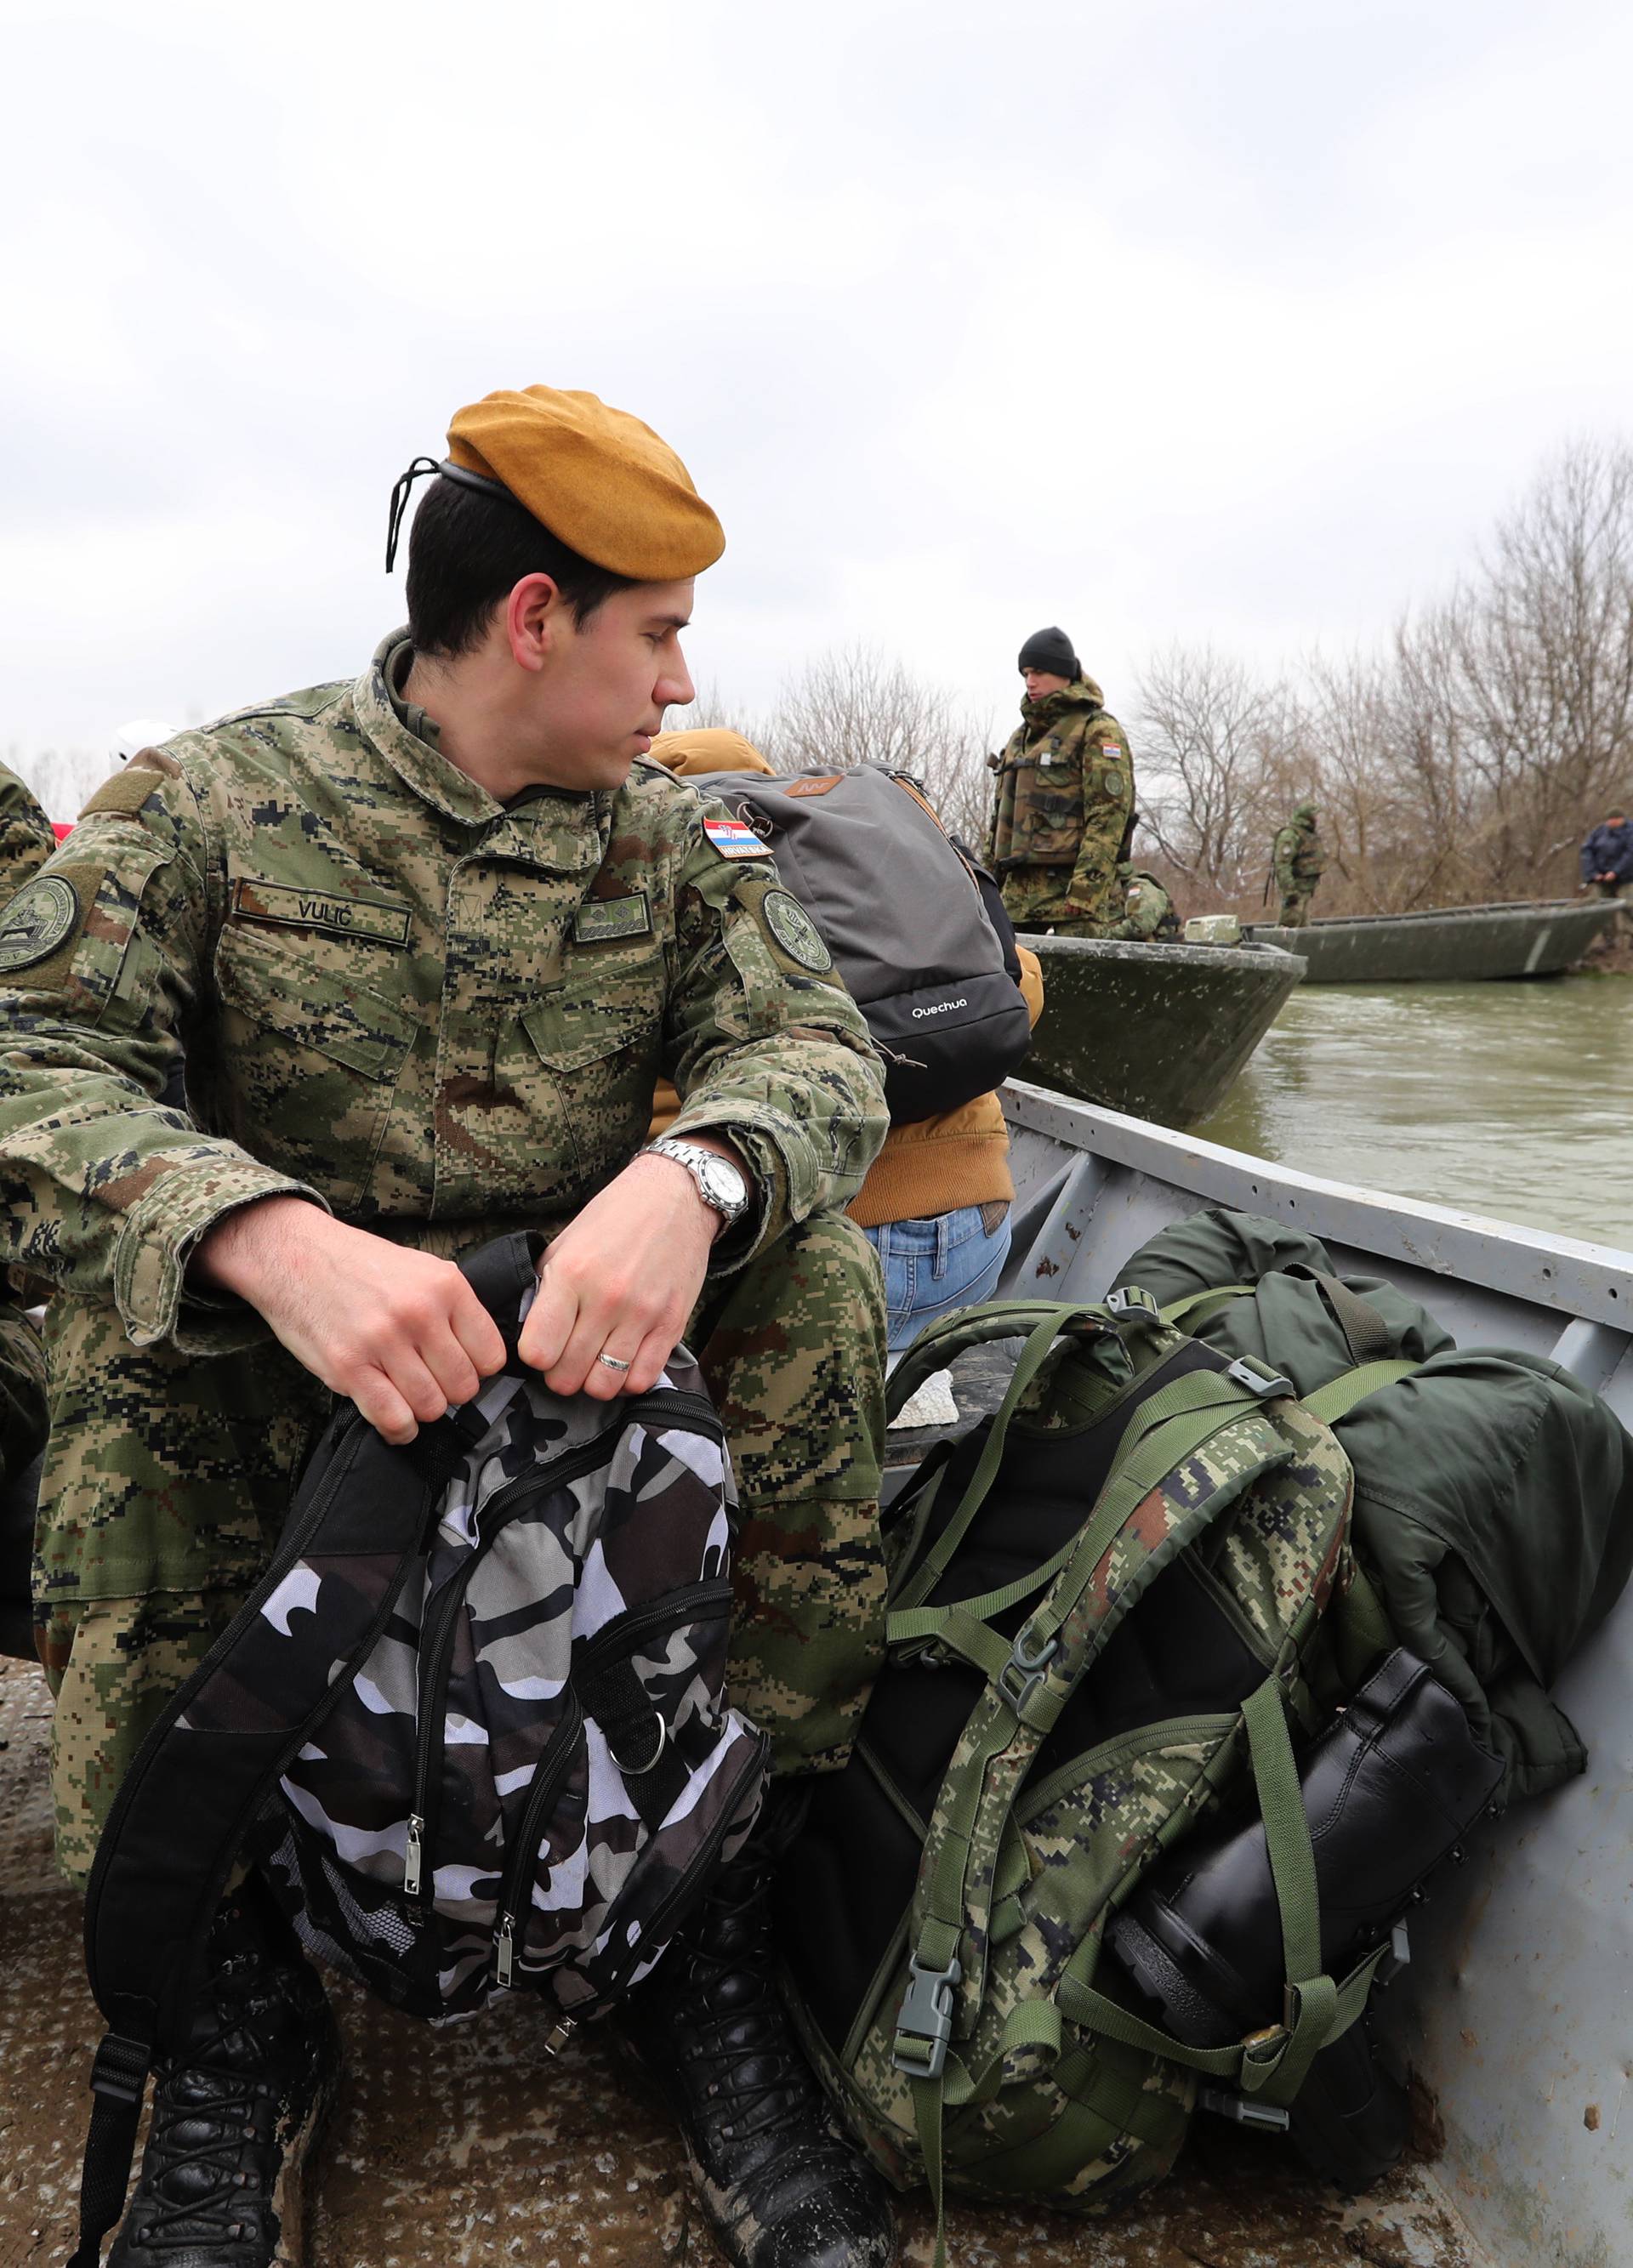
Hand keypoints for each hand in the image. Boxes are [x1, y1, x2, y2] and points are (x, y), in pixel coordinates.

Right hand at [194, 1198, 506, 1443]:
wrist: (293, 1255)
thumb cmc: (360, 1264)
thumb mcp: (421, 1267)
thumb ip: (454, 1307)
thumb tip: (484, 1354)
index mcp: (445, 1286)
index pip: (492, 1355)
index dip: (479, 1369)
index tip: (462, 1367)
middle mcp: (418, 1314)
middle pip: (464, 1386)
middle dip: (451, 1392)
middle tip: (432, 1382)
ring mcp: (382, 1342)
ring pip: (431, 1407)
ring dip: (423, 1410)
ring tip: (409, 1395)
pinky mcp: (347, 1367)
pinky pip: (393, 1419)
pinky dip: (400, 1429)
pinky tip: (396, 1419)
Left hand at [519, 1145, 731, 1400]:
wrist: (675, 1197)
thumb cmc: (615, 1217)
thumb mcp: (566, 1244)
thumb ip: (546, 1289)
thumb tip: (530, 1333)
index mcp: (571, 1274)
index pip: (537, 1350)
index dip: (534, 1356)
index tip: (541, 1347)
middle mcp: (606, 1298)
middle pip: (568, 1375)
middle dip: (560, 1375)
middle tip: (566, 1360)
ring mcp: (643, 1314)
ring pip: (604, 1385)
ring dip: (593, 1381)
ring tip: (594, 1362)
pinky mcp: (672, 1324)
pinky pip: (642, 1379)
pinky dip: (627, 1380)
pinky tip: (622, 1361)